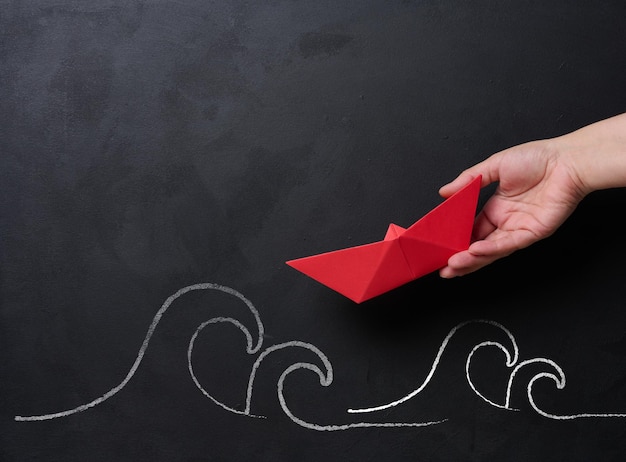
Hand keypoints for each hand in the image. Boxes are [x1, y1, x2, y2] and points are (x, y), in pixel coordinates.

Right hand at [437, 139, 585, 277]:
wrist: (567, 160)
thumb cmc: (538, 158)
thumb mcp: (494, 165)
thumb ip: (468, 180)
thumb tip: (444, 191)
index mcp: (496, 208)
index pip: (472, 229)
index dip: (457, 239)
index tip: (441, 245)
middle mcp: (506, 221)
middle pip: (479, 245)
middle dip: (460, 258)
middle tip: (442, 267)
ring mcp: (519, 229)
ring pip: (491, 251)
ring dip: (471, 259)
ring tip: (453, 265)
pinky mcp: (532, 233)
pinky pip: (507, 244)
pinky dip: (490, 249)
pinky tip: (474, 252)